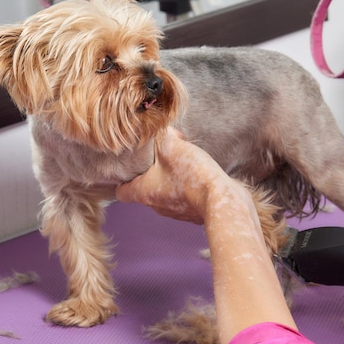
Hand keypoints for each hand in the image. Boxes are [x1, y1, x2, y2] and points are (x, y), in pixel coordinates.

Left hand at [116, 127, 250, 223]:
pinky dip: (189, 185)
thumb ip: (161, 136)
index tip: (130, 166)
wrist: (222, 200)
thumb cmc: (192, 175)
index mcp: (143, 192)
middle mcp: (156, 205)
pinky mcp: (194, 212)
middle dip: (153, 169)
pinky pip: (186, 196)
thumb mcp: (171, 146)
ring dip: (173, 175)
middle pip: (146, 187)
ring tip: (186, 158)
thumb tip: (161, 130)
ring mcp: (176, 212)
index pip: (121, 192)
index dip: (122, 178)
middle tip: (165, 151)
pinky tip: (199, 172)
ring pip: (166, 190)